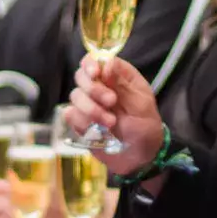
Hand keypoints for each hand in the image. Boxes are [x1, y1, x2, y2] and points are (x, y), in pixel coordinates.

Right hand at [68, 54, 164, 173]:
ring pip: (75, 96)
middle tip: (111, 102)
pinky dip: (82, 122)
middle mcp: (101, 86)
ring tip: (110, 123)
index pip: (97, 60)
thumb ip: (122, 84)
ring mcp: (89, 104)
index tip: (95, 74)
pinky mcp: (80, 121)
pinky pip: (71, 115)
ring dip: (91, 109)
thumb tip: (106, 63)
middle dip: (94, 89)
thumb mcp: (140, 104)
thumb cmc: (145, 127)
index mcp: (118, 77)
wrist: (139, 158)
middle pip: (81, 75)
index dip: (92, 64)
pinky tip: (96, 131)